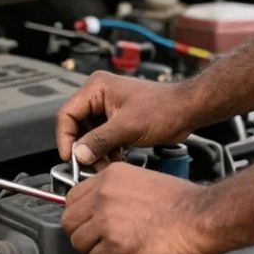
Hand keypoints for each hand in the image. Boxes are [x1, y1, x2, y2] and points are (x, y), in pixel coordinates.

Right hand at [56, 71, 193, 164]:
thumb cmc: (165, 107)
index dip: (65, 137)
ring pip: (89, 135)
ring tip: (103, 165)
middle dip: (83, 148)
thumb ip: (100, 141)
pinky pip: (101, 138)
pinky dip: (104, 151)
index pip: (67, 114)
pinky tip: (112, 161)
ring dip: (94, 152)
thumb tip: (79, 154)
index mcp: (96, 88)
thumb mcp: (128, 126)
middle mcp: (98, 96)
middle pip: (77, 126)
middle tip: (87, 165)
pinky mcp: (116, 120)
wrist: (188, 110)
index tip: (69, 157)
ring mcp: (107, 108)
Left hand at [61, 163, 219, 253]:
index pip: (72, 198)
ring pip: (79, 243)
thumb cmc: (184, 203)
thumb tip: (100, 208)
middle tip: (99, 242)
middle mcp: (104, 195)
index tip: (88, 224)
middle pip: (69, 221)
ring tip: (115, 252)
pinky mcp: (117, 244)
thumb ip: (116, 192)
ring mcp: (108, 219)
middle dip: (82, 235)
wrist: (204, 217)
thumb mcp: (142, 181)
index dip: (80, 216)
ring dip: (95, 251)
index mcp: (110, 177)